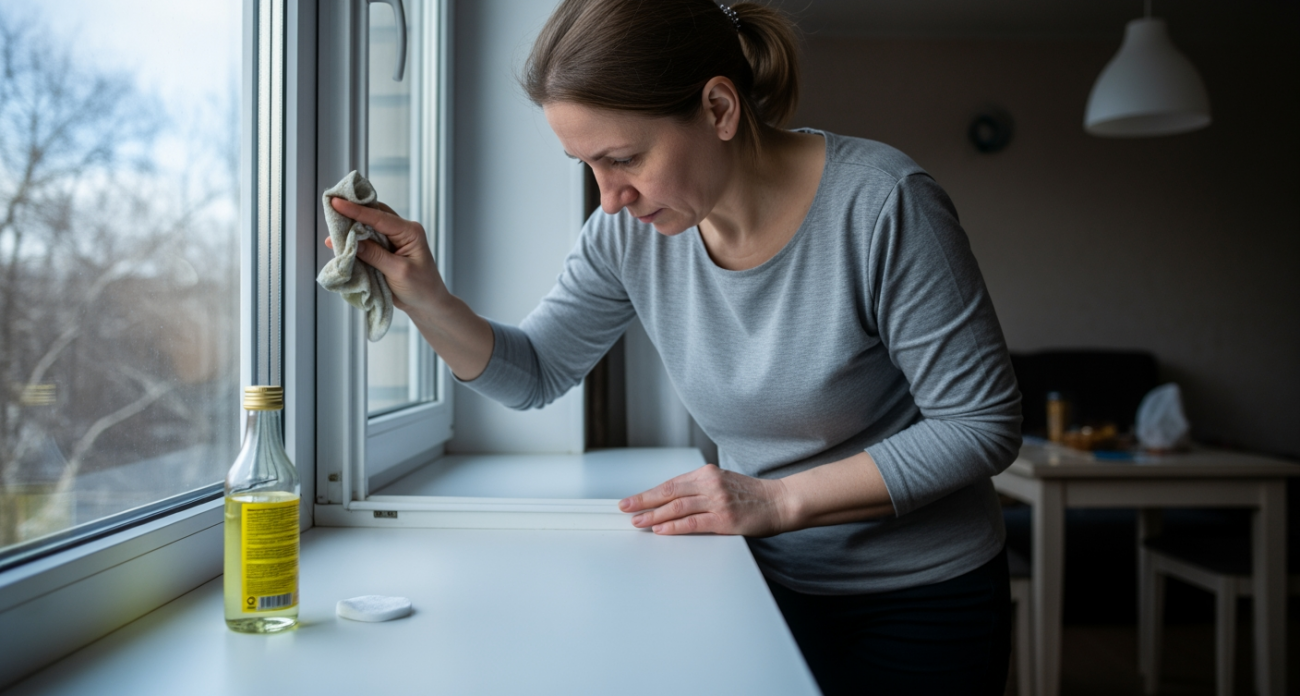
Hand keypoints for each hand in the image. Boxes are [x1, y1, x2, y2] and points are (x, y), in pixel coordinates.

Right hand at [325, 198, 446, 315]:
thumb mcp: (398, 272)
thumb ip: (376, 255)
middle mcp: (401, 232)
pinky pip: (366, 242)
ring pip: (367, 228)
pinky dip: (353, 242)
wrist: (428, 305)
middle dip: (352, 213)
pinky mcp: (384, 251)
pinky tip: (339, 242)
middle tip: (330, 207)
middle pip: (372, 216)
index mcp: (410, 232)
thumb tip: (352, 242)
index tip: (336, 202)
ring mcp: (392, 241)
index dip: (356, 210)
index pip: (379, 217)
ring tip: (331, 227)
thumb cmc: (421, 288)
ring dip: (351, 228)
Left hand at [619, 464, 791, 536]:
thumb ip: (699, 488)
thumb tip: (671, 500)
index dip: (648, 493)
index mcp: (708, 473)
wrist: (781, 502)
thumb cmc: (752, 495)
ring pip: (678, 507)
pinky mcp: (725, 518)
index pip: (671, 484)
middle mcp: (710, 484)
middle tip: (626, 509)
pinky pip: (693, 523)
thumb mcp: (723, 482)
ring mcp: (718, 501)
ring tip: (638, 521)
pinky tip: (661, 529)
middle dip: (644, 502)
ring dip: (654, 515)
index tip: (631, 500)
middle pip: (669, 493)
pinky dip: (674, 526)